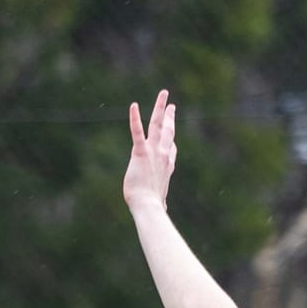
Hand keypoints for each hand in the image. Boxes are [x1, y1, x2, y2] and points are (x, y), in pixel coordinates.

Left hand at [124, 90, 176, 211]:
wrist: (148, 206)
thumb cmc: (151, 206)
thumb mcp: (158, 203)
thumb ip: (160, 204)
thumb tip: (162, 213)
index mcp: (167, 167)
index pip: (171, 151)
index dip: (172, 143)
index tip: (173, 139)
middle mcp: (163, 156)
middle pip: (168, 132)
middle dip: (170, 117)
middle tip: (171, 105)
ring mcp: (153, 152)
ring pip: (158, 125)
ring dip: (160, 108)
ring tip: (164, 94)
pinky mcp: (140, 152)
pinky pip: (137, 131)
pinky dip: (135, 118)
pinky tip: (133, 105)